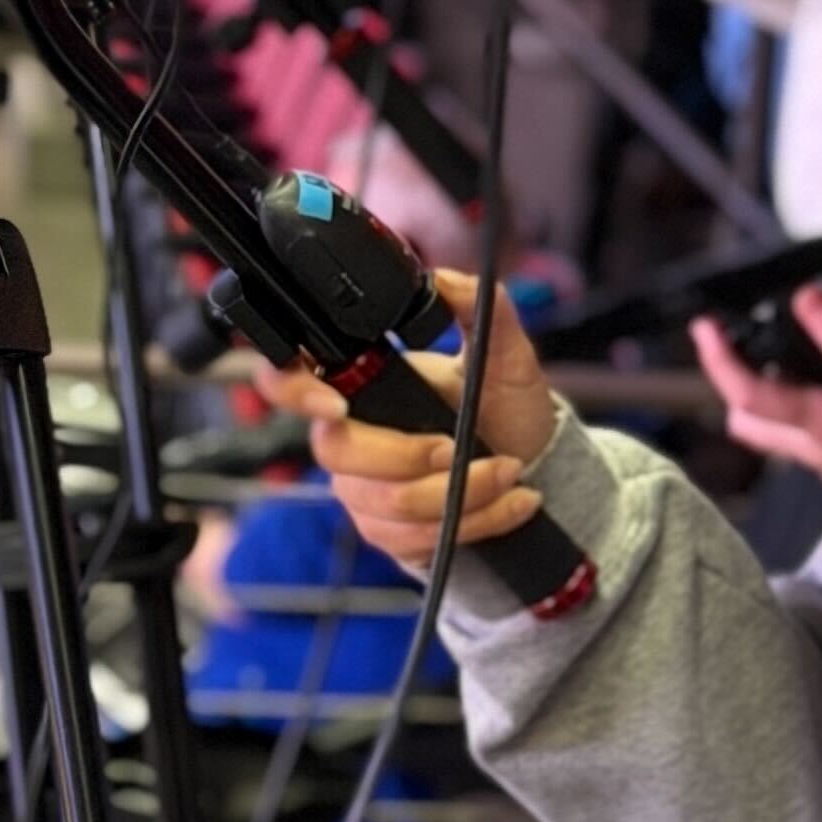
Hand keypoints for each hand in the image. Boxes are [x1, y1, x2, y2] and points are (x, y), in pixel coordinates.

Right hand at [264, 266, 556, 571]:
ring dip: (459, 491)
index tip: (336, 402)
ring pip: (385, 503)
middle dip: (408, 456)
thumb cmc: (505, 409)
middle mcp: (348, 437)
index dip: (293, 390)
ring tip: (509, 471)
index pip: (288, 381)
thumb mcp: (504, 357)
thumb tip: (448, 282)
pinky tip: (514, 502)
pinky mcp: (387, 532)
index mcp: (360, 385)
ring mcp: (362, 489)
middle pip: (338, 453)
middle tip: (459, 449)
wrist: (533, 466)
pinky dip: (475, 520)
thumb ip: (481, 312)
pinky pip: (414, 539)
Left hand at [692, 286, 821, 489]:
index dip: (718, 361)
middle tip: (740, 346)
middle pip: (749, 425)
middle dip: (735, 386)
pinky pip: (805, 444)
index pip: (748, 398)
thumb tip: (806, 298)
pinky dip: (799, 414)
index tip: (704, 330)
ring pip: (775, 437)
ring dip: (768, 401)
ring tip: (785, 361)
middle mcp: (818, 455)